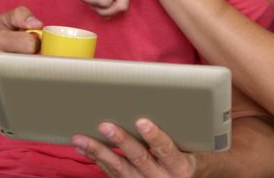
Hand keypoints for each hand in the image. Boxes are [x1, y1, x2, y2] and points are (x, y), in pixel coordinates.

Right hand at [0, 7, 41, 102]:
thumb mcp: (3, 21)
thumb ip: (21, 15)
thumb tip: (37, 24)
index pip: (29, 44)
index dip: (37, 45)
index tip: (36, 47)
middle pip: (26, 66)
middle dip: (36, 65)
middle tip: (36, 62)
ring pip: (20, 85)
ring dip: (30, 81)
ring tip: (28, 73)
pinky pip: (11, 99)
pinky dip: (20, 93)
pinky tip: (19, 85)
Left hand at [72, 119, 196, 177]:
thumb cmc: (190, 157)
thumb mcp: (193, 147)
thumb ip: (179, 132)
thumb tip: (158, 103)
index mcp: (181, 167)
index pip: (167, 150)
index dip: (154, 136)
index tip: (142, 121)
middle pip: (138, 158)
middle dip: (121, 141)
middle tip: (105, 125)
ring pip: (119, 168)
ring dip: (98, 151)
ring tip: (80, 138)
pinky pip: (111, 174)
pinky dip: (97, 160)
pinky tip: (84, 149)